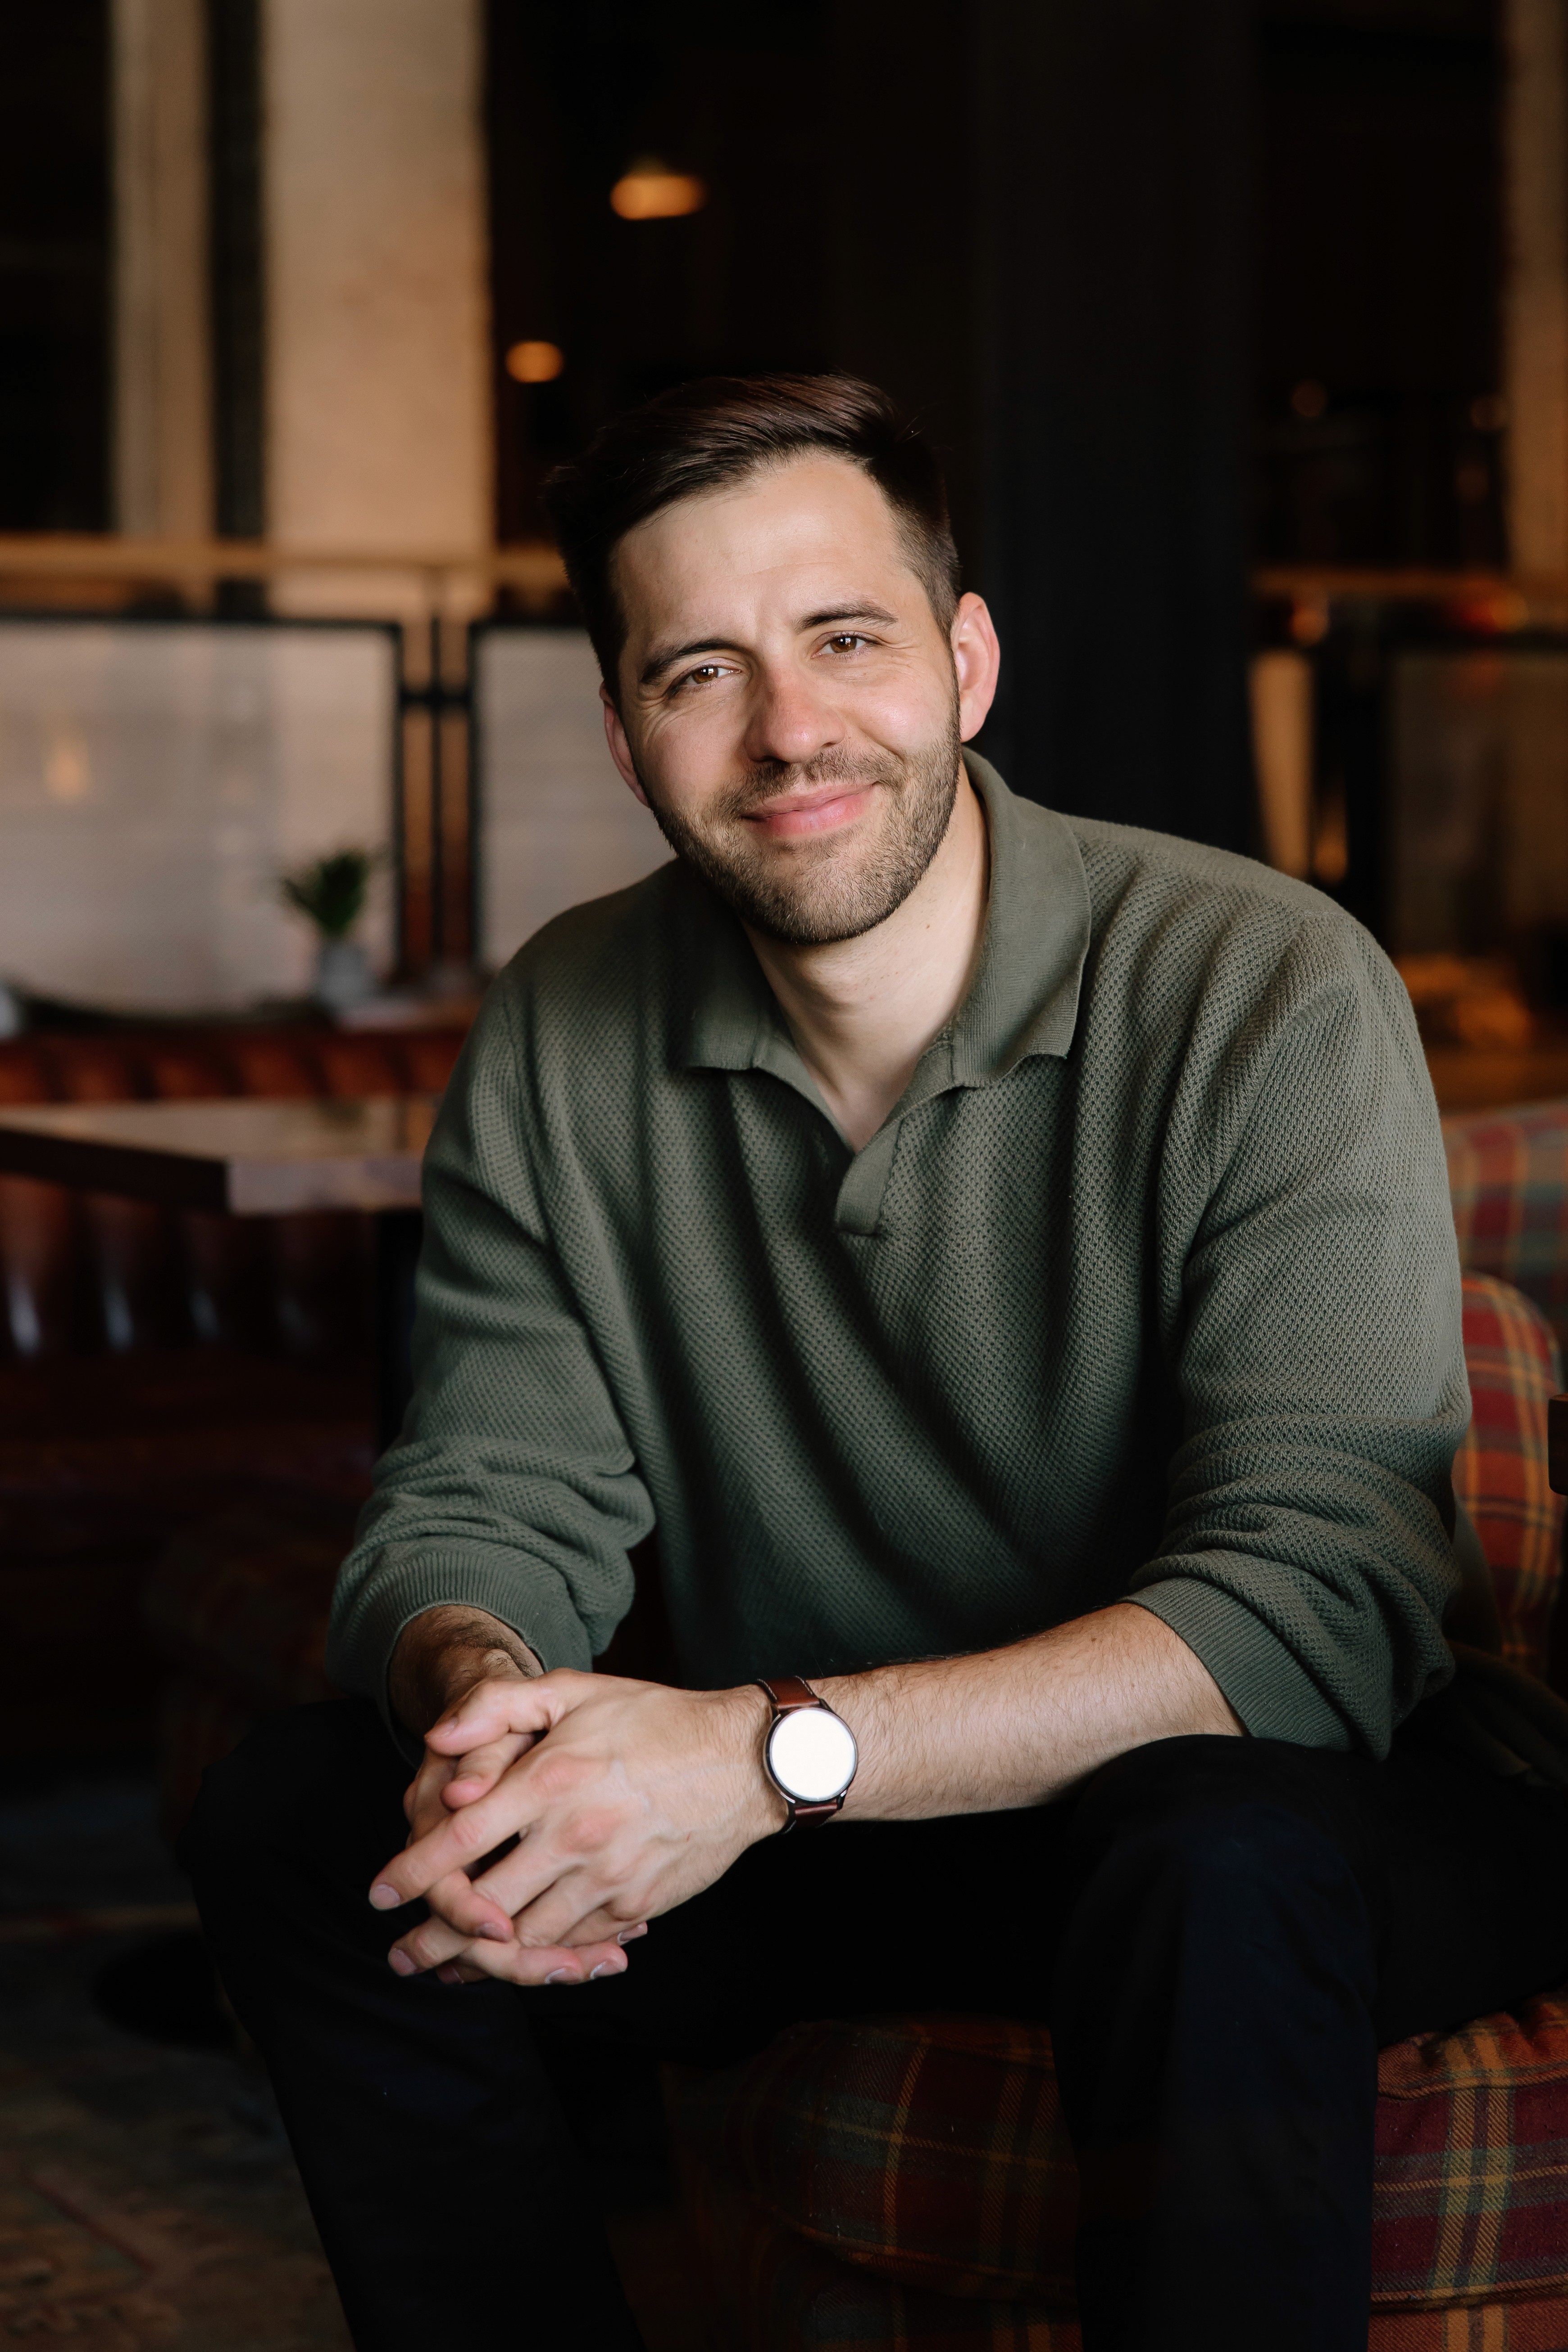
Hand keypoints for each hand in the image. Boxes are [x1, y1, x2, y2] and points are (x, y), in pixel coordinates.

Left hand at [369, 1670, 780, 1986]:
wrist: (742, 1762)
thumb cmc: (653, 1719)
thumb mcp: (574, 1690)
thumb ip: (498, 1706)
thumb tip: (436, 1740)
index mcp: (550, 1779)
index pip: (460, 1837)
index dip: (411, 1870)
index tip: (379, 1893)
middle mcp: (572, 1836)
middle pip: (481, 1906)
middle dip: (432, 1937)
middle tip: (401, 1955)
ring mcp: (605, 1878)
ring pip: (524, 1939)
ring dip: (478, 1961)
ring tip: (446, 1969)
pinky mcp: (633, 1905)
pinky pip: (572, 1945)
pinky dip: (539, 1960)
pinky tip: (516, 1961)